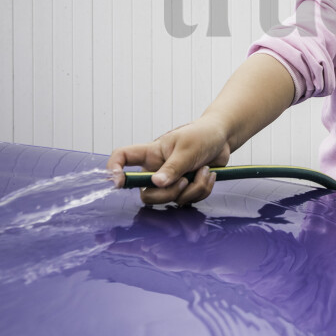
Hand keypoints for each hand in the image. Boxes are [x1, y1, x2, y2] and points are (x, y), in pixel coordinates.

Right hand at [106, 118, 230, 205]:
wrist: (222, 139)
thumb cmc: (202, 135)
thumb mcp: (188, 148)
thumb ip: (173, 167)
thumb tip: (156, 183)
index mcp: (151, 154)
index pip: (123, 157)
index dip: (114, 169)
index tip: (118, 181)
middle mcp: (157, 169)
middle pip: (147, 194)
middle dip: (168, 194)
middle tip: (185, 180)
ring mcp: (171, 181)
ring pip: (171, 200)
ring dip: (193, 189)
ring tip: (204, 170)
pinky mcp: (185, 188)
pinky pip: (188, 200)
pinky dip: (202, 190)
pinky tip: (208, 175)